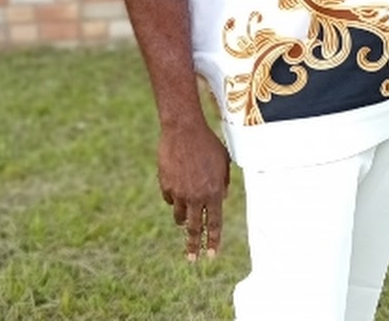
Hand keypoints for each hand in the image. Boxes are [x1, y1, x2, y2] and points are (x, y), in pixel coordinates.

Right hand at [157, 122, 229, 261]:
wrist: (183, 129)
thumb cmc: (207, 143)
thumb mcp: (223, 162)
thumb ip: (223, 183)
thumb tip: (220, 199)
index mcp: (213, 192)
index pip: (214, 224)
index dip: (212, 241)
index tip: (211, 255)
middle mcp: (196, 196)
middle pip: (193, 228)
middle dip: (193, 246)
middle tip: (192, 259)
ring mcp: (179, 192)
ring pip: (179, 216)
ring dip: (182, 219)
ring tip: (183, 220)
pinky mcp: (165, 185)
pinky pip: (170, 198)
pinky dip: (174, 197)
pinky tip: (177, 186)